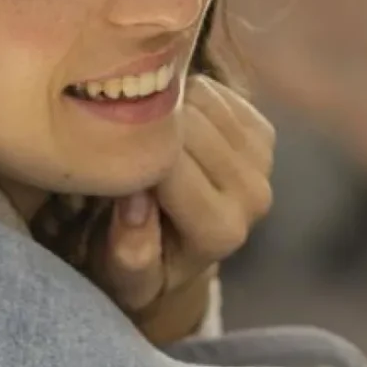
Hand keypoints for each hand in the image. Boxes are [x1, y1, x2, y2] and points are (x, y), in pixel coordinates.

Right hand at [90, 76, 275, 342]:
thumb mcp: (124, 276)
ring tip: (144, 133)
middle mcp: (252, 197)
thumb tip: (135, 204)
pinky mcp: (263, 135)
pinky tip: (171, 127)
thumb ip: (130, 250)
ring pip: (200, 97)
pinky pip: (213, 91)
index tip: (103, 152)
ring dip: (164, 106)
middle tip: (119, 137)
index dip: (130, 147)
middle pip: (188, 124)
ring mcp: (262, 163)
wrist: (177, 258)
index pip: (169, 164)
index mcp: (220, 231)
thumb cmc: (139, 267)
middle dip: (148, 124)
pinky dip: (184, 97)